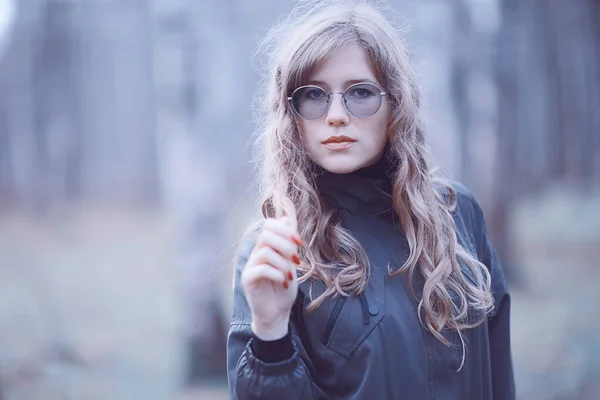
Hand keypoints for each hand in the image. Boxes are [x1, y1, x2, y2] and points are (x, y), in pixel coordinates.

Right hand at [241, 216, 301, 339]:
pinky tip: (283, 283)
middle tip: (295, 260)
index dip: (285, 229)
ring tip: (288, 276)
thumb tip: (287, 218)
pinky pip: (262, 268)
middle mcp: (255, 254)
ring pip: (266, 251)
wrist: (277, 313)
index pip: (269, 224)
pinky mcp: (248, 280)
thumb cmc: (283, 288)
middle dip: (286, 245)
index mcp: (266, 247)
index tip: (299, 243)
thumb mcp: (290, 262)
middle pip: (266, 234)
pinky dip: (277, 274)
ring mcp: (250, 266)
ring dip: (283, 263)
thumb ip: (288, 243)